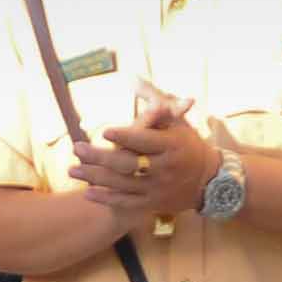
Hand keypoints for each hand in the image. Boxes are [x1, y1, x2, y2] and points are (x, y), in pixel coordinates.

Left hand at [69, 86, 217, 215]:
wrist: (208, 181)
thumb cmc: (187, 144)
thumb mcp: (177, 122)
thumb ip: (155, 103)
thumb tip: (133, 78)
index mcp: (172, 145)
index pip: (146, 141)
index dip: (126, 137)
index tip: (104, 132)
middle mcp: (166, 168)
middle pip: (129, 164)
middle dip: (100, 157)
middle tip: (77, 148)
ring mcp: (158, 188)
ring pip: (123, 185)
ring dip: (95, 178)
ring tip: (73, 170)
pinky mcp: (153, 203)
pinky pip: (127, 203)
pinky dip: (106, 198)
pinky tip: (87, 192)